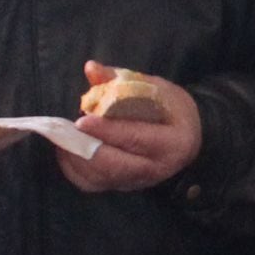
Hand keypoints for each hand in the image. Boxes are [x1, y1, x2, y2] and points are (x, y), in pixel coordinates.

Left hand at [57, 61, 202, 193]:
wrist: (190, 139)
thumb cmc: (172, 110)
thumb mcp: (156, 89)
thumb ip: (122, 80)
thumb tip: (91, 68)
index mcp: (172, 142)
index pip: (136, 139)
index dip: (107, 131)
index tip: (82, 121)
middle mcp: (157, 168)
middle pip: (116, 165)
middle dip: (87, 148)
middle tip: (68, 129)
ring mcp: (138, 182)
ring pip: (100, 178)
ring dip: (77, 158)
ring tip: (65, 136)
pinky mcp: (123, 186)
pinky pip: (92, 185)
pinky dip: (74, 169)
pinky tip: (67, 151)